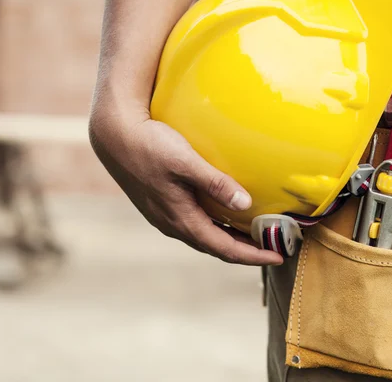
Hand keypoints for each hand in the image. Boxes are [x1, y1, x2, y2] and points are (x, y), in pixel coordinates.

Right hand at [89, 100, 283, 265]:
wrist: (114, 135)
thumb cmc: (149, 145)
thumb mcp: (185, 161)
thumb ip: (215, 183)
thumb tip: (245, 204)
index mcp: (181, 219)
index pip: (224, 248)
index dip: (253, 256)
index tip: (278, 257)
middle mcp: (172, 223)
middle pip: (215, 247)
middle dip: (244, 251)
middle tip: (271, 247)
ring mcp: (165, 215)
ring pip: (204, 235)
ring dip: (229, 238)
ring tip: (253, 235)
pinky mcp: (161, 204)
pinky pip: (194, 223)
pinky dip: (215, 225)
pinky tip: (224, 213)